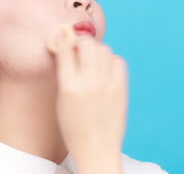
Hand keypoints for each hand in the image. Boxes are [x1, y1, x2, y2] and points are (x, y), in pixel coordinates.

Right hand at [49, 24, 127, 168]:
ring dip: (95, 49)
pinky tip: (104, 68)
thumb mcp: (61, 100)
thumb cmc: (74, 127)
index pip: (65, 49)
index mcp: (69, 86)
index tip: (61, 35)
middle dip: (80, 41)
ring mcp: (108, 84)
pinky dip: (110, 60)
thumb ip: (64, 73)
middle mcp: (90, 82)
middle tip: (77, 47)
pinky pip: (118, 61)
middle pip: (87, 44)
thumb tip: (66, 49)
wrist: (97, 148)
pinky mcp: (122, 88)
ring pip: (104, 49)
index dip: (62, 38)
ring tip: (90, 59)